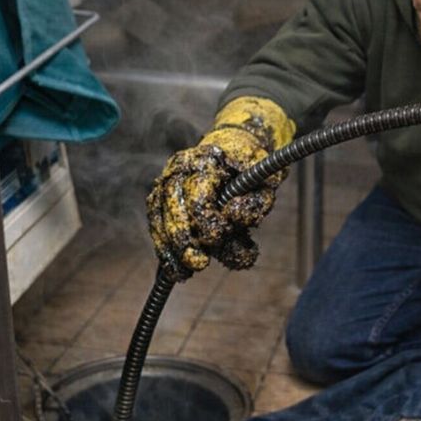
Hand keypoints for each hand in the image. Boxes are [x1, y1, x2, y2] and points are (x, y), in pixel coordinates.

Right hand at [146, 97, 294, 279]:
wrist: (237, 147)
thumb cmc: (252, 168)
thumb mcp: (265, 184)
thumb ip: (254, 204)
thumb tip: (232, 216)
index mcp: (207, 159)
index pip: (198, 196)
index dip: (207, 223)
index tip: (220, 237)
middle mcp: (181, 166)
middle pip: (172, 207)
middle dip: (184, 241)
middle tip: (200, 263)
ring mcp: (167, 179)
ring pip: (159, 216)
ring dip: (169, 248)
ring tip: (184, 273)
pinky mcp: (161, 194)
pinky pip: (155, 221)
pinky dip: (162, 245)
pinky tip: (173, 266)